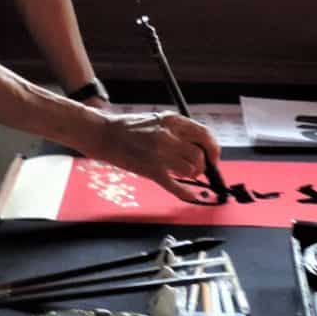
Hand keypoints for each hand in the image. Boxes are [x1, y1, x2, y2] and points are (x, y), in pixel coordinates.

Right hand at [94, 111, 222, 204]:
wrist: (103, 133)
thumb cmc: (128, 127)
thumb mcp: (156, 119)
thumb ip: (176, 130)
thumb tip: (197, 146)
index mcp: (171, 120)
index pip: (204, 134)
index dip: (213, 148)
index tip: (213, 157)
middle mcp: (168, 136)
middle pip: (199, 155)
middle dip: (203, 166)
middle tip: (199, 170)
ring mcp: (159, 153)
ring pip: (190, 169)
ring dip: (191, 175)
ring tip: (184, 174)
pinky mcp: (151, 170)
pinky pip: (175, 186)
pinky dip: (186, 193)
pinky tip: (191, 196)